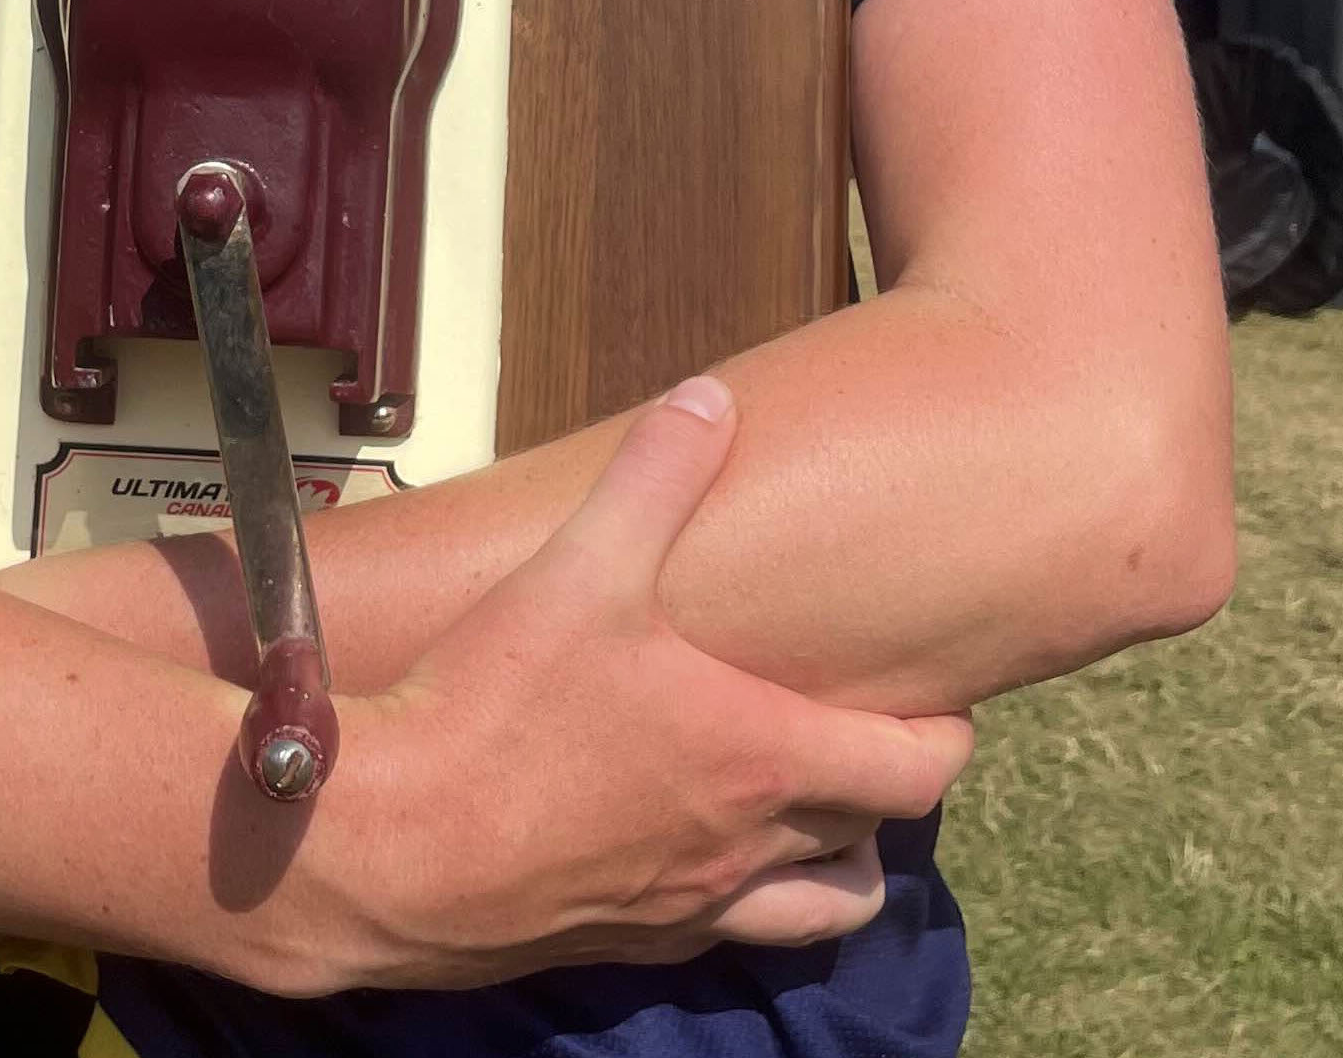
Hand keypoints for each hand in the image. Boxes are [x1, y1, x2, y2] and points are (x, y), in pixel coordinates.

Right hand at [271, 377, 973, 995]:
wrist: (398, 846)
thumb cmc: (499, 710)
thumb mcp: (582, 567)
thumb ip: (655, 475)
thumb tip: (710, 399)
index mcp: (760, 756)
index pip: (914, 770)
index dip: (944, 737)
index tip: (940, 704)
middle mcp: (745, 847)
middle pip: (873, 840)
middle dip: (888, 788)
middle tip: (871, 733)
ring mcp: (689, 907)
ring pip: (817, 911)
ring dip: (835, 865)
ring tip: (814, 811)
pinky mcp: (625, 944)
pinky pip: (727, 933)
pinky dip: (746, 896)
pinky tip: (700, 846)